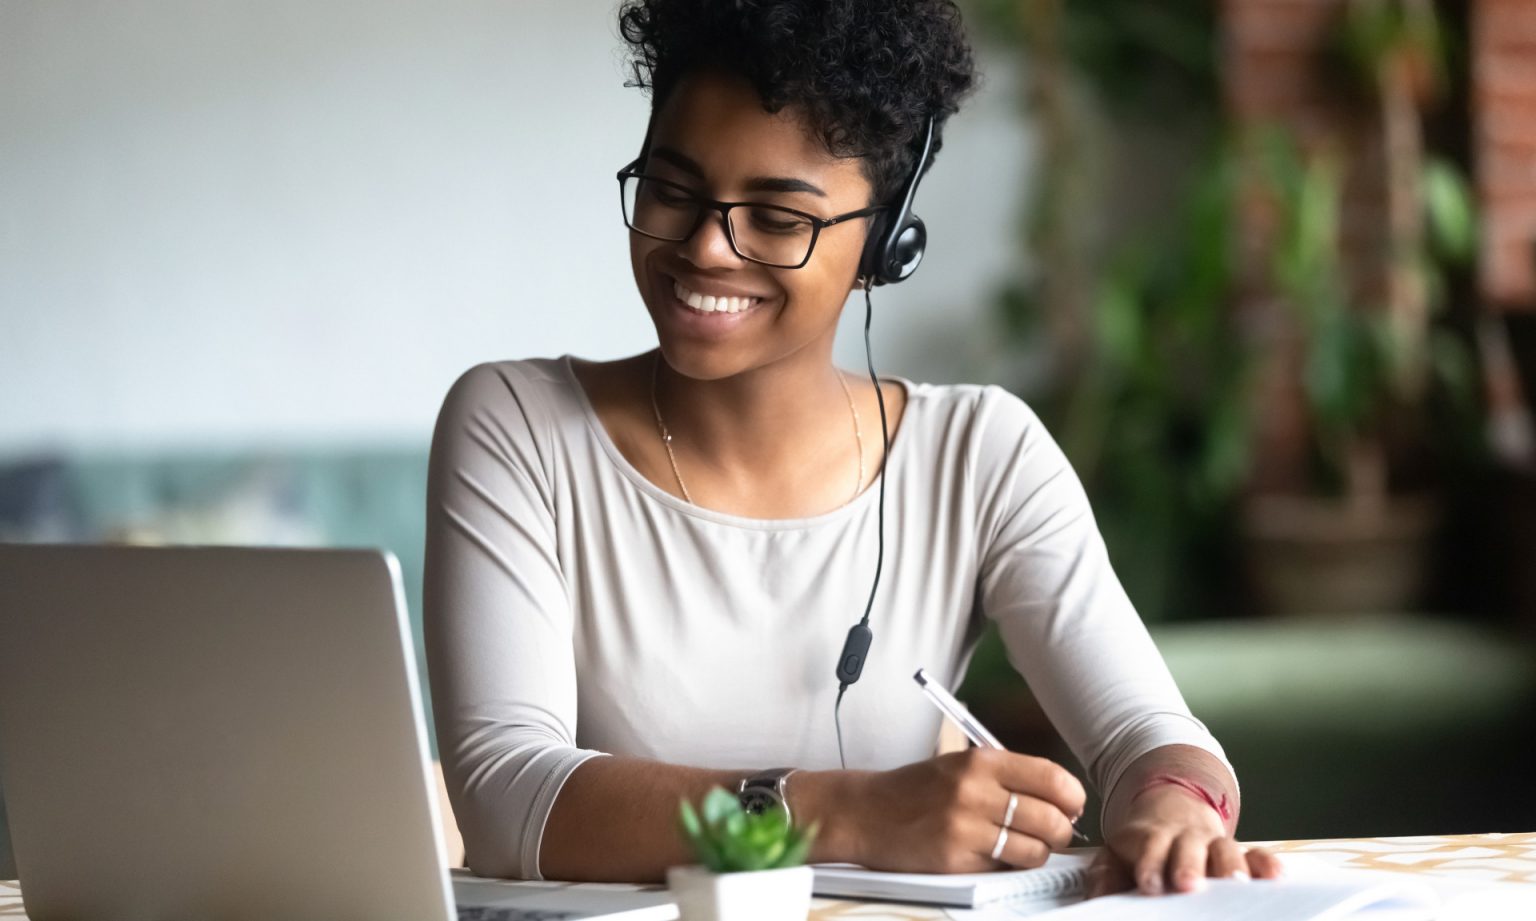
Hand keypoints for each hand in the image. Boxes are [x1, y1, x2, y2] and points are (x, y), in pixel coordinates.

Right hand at [848, 748, 1086, 873]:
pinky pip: (1003, 868)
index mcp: (981, 761)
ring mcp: (965, 827)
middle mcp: (975, 791)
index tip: (1071, 806)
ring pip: (1034, 850)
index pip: (1053, 778)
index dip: (1072, 797)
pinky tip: (991, 855)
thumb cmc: (916, 790)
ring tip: (1022, 847)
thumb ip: (1007, 778)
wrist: (865, 812)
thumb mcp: (960, 766)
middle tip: (1053, 833)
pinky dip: (1006, 866)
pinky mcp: (955, 859)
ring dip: (1037, 853)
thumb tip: (1061, 801)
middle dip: (1061, 831)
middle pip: (1051, 819)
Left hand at [1087, 785, 1281, 896]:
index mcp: (1152, 838)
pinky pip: (1256, 854)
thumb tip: (1099, 898)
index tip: (1149, 882)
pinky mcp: (1239, 852)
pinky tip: (1276, 877)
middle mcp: (1185, 838)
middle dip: (1189, 866)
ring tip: (1237, 884)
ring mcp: (1214, 844)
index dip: (1150, 864)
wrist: (1169, 810)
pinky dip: (1266, 864)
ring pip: (1225, 850)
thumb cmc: (1143, 845)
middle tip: (1189, 884)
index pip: (1150, 849)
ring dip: (1230, 866)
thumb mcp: (1116, 854)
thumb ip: (1106, 875)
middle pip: (1189, 849)